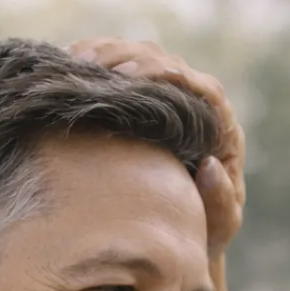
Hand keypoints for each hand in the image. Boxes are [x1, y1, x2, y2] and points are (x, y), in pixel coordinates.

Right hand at [67, 37, 245, 260]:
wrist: (181, 236)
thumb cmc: (206, 232)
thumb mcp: (219, 225)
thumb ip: (220, 201)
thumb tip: (210, 166)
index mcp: (221, 130)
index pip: (204, 89)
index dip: (168, 76)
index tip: (130, 78)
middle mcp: (196, 106)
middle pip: (166, 63)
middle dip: (128, 59)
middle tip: (92, 66)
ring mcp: (168, 99)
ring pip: (141, 58)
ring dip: (106, 54)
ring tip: (73, 62)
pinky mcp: (143, 100)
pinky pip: (120, 67)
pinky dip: (95, 61)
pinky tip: (68, 63)